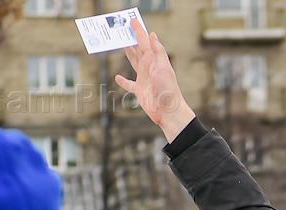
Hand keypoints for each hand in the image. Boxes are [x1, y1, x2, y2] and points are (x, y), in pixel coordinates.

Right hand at [114, 17, 195, 142]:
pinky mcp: (139, 91)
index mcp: (154, 61)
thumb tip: (152, 35)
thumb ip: (158, 51)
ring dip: (129, 54)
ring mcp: (144, 79)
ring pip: (134, 63)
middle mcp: (149, 68)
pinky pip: (129, 84)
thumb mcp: (164, 67)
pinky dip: (123, 81)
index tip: (132, 21)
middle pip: (139, 50)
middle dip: (132, 40)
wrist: (168, 111)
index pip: (145, 42)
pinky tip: (117, 77)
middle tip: (124, 30)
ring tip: (123, 45)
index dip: (139, 31)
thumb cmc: (168, 89)